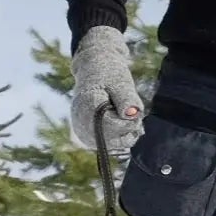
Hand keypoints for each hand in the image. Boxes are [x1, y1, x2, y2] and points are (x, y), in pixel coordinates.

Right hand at [68, 27, 143, 157]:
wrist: (95, 70)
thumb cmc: (109, 74)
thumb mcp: (120, 82)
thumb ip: (127, 98)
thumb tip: (132, 114)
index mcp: (87, 109)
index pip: (114, 127)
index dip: (130, 120)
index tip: (133, 107)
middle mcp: (82, 126)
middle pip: (115, 140)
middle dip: (130, 127)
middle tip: (129, 107)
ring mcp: (85, 134)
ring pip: (116, 145)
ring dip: (127, 131)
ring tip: (124, 111)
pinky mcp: (90, 139)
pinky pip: (112, 145)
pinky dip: (122, 135)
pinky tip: (120, 119)